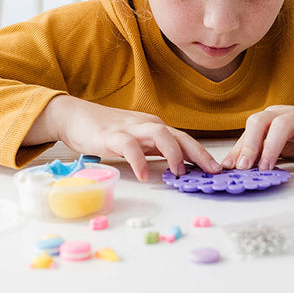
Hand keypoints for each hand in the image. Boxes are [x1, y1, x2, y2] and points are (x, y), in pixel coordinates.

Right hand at [24, 95, 221, 181]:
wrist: (76, 117)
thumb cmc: (107, 131)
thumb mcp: (137, 140)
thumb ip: (154, 150)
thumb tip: (177, 168)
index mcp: (155, 128)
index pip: (184, 139)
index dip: (202, 154)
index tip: (217, 169)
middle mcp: (148, 125)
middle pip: (179, 135)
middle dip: (198, 153)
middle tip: (211, 171)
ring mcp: (131, 128)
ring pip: (160, 134)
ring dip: (173, 152)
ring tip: (179, 172)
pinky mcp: (112, 135)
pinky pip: (129, 146)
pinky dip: (138, 161)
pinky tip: (143, 176)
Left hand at [221, 102, 293, 170]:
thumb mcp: (278, 143)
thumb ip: (258, 151)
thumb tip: (234, 166)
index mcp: (269, 118)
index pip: (248, 131)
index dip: (237, 149)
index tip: (228, 169)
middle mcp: (282, 115)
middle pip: (259, 121)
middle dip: (250, 144)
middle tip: (245, 167)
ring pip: (282, 124)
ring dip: (271, 146)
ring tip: (267, 167)